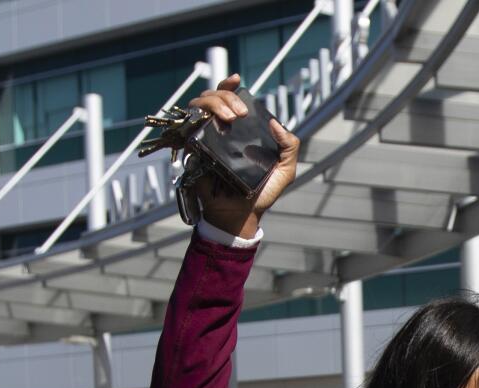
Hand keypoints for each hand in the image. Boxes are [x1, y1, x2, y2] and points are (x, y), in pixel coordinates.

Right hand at [188, 76, 299, 238]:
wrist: (242, 215)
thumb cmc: (261, 194)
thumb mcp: (285, 170)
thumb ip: (289, 147)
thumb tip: (276, 123)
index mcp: (240, 131)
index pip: (229, 100)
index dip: (229, 85)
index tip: (237, 80)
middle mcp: (220, 130)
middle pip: (213, 96)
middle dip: (226, 96)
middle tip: (240, 114)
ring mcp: (205, 138)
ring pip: (199, 105)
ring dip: (215, 103)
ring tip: (231, 119)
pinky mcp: (193, 148)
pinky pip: (189, 124)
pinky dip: (198, 116)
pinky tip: (211, 120)